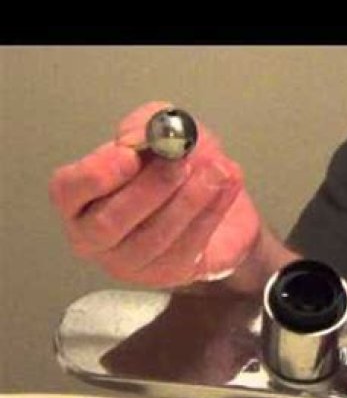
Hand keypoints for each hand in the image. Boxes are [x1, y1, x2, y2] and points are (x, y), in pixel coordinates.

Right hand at [49, 102, 260, 287]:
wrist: (221, 199)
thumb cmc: (182, 165)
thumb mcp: (166, 129)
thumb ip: (148, 123)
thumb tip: (136, 139)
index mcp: (80, 197)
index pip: (68, 190)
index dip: (96, 174)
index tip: (130, 155)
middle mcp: (95, 235)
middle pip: (108, 223)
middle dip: (149, 189)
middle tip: (181, 164)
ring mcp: (130, 261)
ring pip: (152, 238)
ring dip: (188, 201)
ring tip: (216, 171)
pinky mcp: (168, 273)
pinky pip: (187, 247)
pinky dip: (211, 213)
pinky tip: (227, 187)